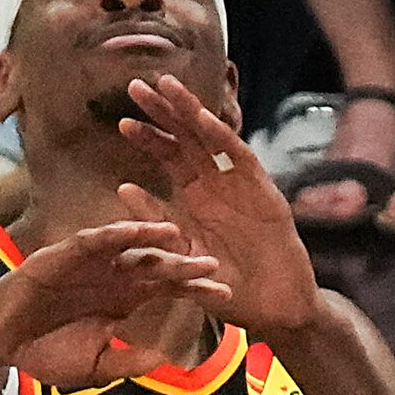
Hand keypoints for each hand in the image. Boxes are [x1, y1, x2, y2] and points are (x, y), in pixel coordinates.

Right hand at [0, 217, 229, 387]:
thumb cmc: (45, 353)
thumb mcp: (94, 367)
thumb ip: (126, 362)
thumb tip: (164, 360)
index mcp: (122, 300)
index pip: (165, 291)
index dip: (193, 290)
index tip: (226, 295)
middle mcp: (111, 277)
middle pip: (154, 266)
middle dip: (182, 265)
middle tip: (214, 264)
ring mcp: (88, 264)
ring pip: (126, 246)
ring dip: (151, 239)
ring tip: (179, 235)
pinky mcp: (62, 255)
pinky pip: (91, 241)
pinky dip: (112, 234)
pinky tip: (132, 230)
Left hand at [114, 74, 324, 338]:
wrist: (272, 308)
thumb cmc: (227, 283)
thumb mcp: (182, 252)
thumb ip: (156, 220)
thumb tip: (123, 187)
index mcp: (193, 195)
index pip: (167, 157)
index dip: (147, 137)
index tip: (122, 121)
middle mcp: (215, 182)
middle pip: (185, 137)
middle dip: (163, 111)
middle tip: (136, 86)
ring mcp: (240, 183)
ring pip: (211, 138)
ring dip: (190, 112)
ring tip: (167, 87)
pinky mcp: (264, 191)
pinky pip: (241, 159)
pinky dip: (223, 138)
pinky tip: (204, 120)